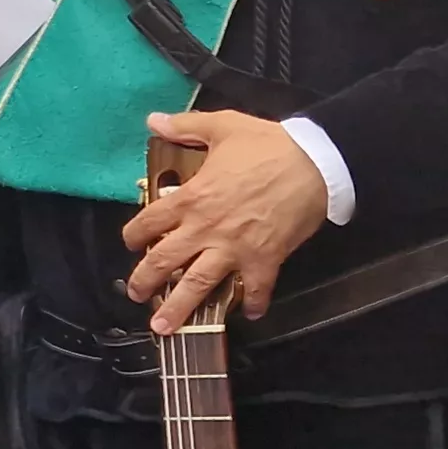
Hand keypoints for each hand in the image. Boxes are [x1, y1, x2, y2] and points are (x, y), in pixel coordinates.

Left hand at [122, 110, 332, 333]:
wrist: (316, 162)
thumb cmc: (269, 145)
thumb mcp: (223, 126)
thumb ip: (185, 126)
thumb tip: (153, 120)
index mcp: (191, 198)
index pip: (148, 222)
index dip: (134, 235)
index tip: (131, 244)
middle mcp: (205, 228)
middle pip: (164, 261)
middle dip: (145, 282)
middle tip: (137, 295)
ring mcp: (234, 248)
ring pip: (198, 285)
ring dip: (179, 309)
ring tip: (164, 328)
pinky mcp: (265, 260)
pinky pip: (255, 289)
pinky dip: (252, 304)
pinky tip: (248, 314)